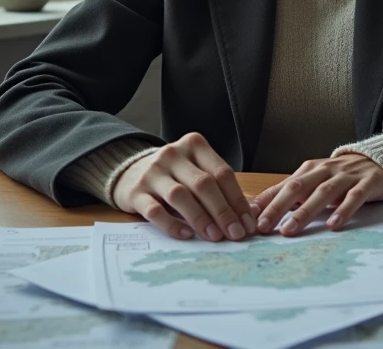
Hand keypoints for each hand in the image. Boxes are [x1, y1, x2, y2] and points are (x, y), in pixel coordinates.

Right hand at [113, 132, 256, 241]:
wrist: (129, 172)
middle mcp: (173, 154)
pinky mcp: (135, 192)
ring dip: (201, 218)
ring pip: (181, 195)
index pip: (222, 172)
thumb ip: (222, 188)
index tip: (248, 223)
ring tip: (215, 237)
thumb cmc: (174, 175)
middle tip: (235, 234)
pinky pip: (155, 210)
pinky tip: (186, 234)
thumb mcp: (197, 172)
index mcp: (194, 146)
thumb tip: (253, 213)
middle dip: (222, 211)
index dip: (237, 199)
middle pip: (203, 183)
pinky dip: (172, 224)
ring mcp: (152, 172)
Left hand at [251, 154, 382, 236]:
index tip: (249, 219)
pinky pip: (354, 197)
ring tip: (290, 229)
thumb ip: (291, 193)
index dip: (266, 202)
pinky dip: (343, 209)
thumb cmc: (340, 176)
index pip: (283, 186)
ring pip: (323, 193)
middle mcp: (325, 171)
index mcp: (309, 170)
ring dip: (305, 211)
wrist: (378, 161)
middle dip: (278, 207)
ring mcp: (346, 176)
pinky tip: (333, 224)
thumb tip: (260, 210)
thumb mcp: (315, 181)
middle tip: (263, 227)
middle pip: (298, 188)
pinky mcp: (367, 184)